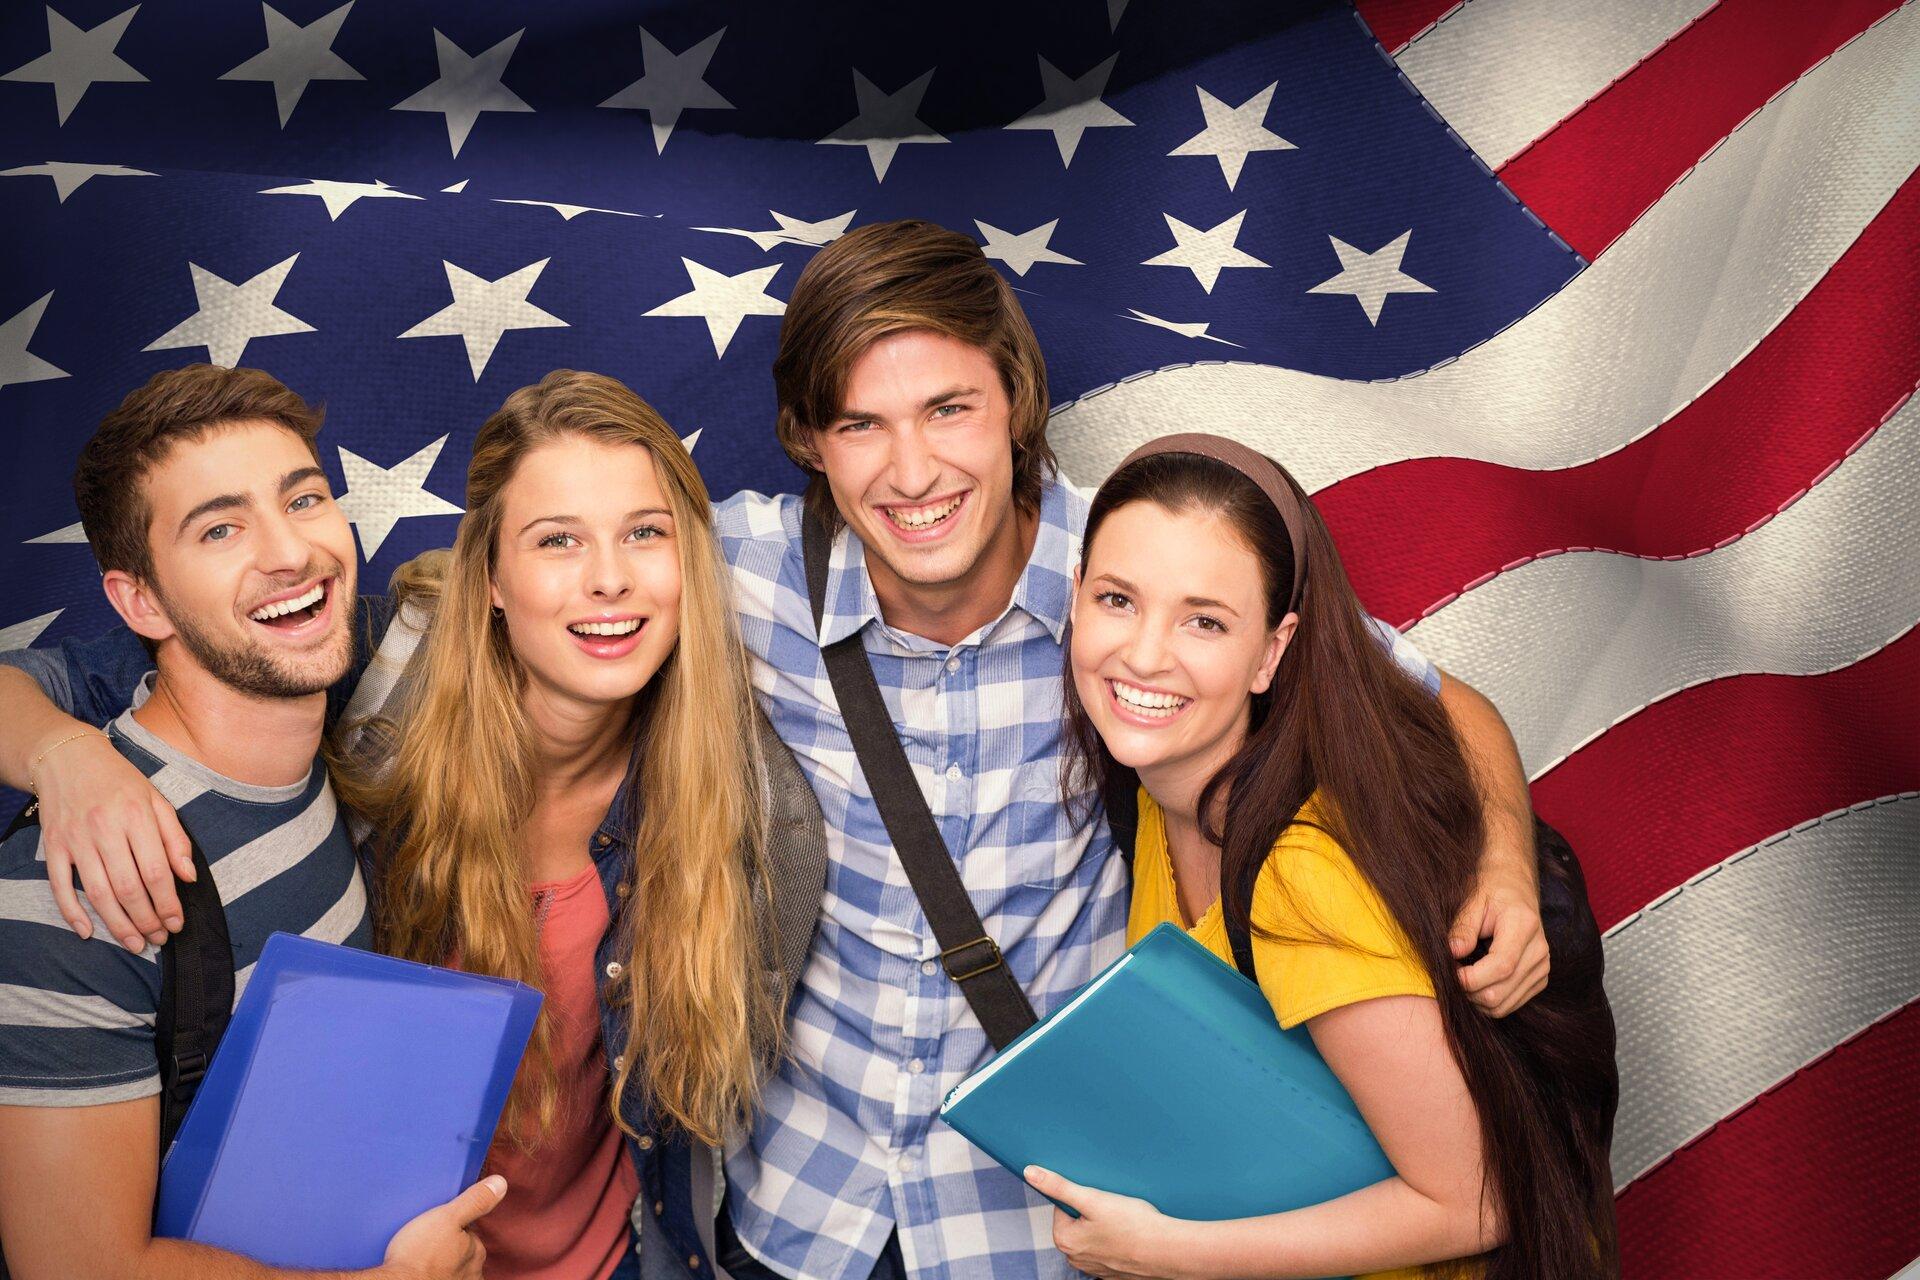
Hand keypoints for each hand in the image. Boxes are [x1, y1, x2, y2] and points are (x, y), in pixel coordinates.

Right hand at [31, 730, 192, 952]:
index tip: (177, 924)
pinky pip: (60, 886)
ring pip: (98, 893)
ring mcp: (76, 839)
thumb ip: (176, 838)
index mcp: (137, 816)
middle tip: (158, 939)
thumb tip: (189, 877)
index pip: (157, 871)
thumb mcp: (157, 800)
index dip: (168, 903)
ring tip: (135, 943)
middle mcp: (106, 829)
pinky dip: (72, 912)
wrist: (68, 758)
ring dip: (118, 925)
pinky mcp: (53, 846)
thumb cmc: (120, 781)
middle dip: (147, 920)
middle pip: (129, 888)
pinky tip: (88, 932)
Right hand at [380, 1175, 504, 1279]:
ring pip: (453, 1270)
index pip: (469, 1234)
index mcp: (476, 1251)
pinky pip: (442, 1278)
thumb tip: (500, 1183)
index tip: (437, 1227)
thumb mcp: (447, 1218)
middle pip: (462, 1253)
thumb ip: (474, 1202)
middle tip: (426, 1243)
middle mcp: (472, 1273)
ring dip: (442, 1264)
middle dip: (449, 1248)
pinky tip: (420, 1271)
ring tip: (421, 1259)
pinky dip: (435, 1275)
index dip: (453, 1228)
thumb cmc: (418, 1255)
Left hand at [1025, 1165, 1191, 1279]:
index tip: (1099, 1196)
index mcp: (1065, 1241)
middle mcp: (1076, 1259)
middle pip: (1078, 1222)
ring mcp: (1096, 1268)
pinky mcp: (1115, 1272)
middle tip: (1114, 1207)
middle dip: (1094, 1211)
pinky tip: (1131, 1234)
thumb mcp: (1092, 1198)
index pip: (1063, 1206)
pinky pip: (1111, 1249)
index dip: (1082, 1196)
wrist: (1168, 1251)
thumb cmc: (1132, 1224)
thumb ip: (1059, 1186)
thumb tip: (1030, 1172)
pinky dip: (1119, 1241)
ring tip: (1125, 1220)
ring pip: (1095, 1236)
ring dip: (1106, 1226)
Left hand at [1450, 865, 1548, 1016]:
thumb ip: (1463, 927)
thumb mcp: (1473, 901)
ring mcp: (1542, 968)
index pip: (1501, 967)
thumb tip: (1452, 953)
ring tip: (1462, 978)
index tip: (1450, 972)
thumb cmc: (1492, 892)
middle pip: (1501, 992)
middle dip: (1469, 992)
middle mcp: (1539, 951)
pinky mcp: (1540, 979)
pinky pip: (1511, 1004)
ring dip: (1476, 999)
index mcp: (1524, 926)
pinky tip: (1477, 983)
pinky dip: (1489, 1001)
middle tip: (1451, 976)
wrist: (1516, 889)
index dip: (1471, 978)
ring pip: (1504, 1005)